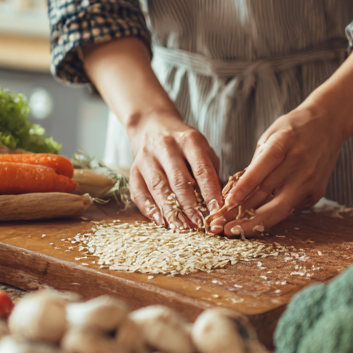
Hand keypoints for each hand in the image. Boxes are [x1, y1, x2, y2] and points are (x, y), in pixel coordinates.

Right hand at [127, 110, 222, 230]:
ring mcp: (147, 157)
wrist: (152, 124)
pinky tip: (160, 221)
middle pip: (179, 181)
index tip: (217, 210)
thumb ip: (211, 171)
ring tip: (181, 227)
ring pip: (159, 188)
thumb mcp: (202, 148)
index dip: (210, 192)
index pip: (202, 170)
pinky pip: (139, 192)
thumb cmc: (183, 143)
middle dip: (190, 206)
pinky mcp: (133, 168)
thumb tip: (219, 201)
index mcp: (189, 141)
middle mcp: (166, 147)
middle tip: (199, 224)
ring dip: (171, 211)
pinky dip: (149, 209)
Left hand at [208, 104, 346, 235]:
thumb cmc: (293, 129)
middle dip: (245, 216)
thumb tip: (234, 193)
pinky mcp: (316, 192)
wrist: (329, 124)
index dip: (243, 189)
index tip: (227, 203)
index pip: (261, 170)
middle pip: (270, 196)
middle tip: (225, 227)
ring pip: (280, 209)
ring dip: (256, 222)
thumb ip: (256, 163)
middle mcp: (299, 163)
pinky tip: (256, 220)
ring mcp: (310, 180)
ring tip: (236, 229)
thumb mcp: (270, 136)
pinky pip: (290, 208)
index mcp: (285, 143)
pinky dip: (272, 214)